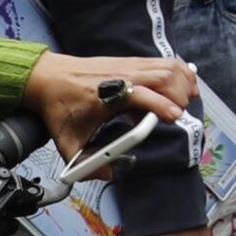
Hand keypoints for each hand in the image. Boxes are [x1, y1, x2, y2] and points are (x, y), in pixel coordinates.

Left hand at [23, 53, 197, 161]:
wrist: (49, 77)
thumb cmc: (60, 108)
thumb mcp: (67, 143)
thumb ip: (85, 163)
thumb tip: (109, 174)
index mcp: (108, 96)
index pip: (144, 96)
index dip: (163, 106)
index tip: (174, 118)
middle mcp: (123, 76)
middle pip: (164, 78)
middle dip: (178, 97)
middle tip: (178, 116)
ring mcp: (130, 65)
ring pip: (168, 67)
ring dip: (183, 82)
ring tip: (187, 100)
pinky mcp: (132, 61)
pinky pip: (164, 62)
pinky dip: (180, 71)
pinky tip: (183, 84)